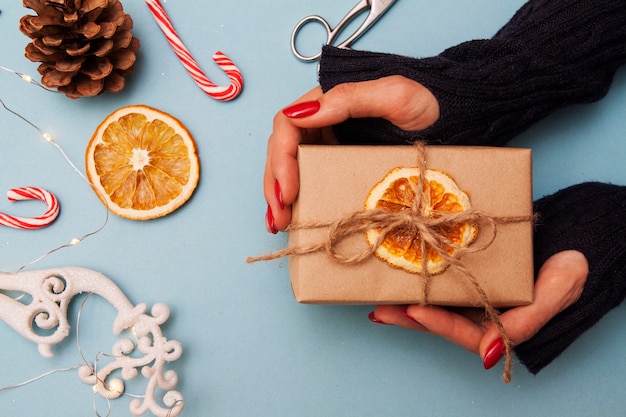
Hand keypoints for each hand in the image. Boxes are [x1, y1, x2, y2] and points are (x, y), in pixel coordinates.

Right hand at [263, 75, 439, 232]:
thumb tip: (301, 114)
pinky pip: (313, 178)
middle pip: (284, 150)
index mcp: (328, 101)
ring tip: (279, 223)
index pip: (287, 126)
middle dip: (276, 185)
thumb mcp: (393, 95)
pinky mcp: (342, 161)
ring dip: (281, 195)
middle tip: (278, 217)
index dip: (281, 159)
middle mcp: (324, 121)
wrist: (456, 119)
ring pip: (293, 167)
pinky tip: (294, 217)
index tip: (288, 190)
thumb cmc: (429, 102)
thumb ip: (348, 99)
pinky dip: (299, 198)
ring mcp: (332, 142)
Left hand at [368, 250, 587, 369]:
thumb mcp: (558, 292)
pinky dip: (416, 279)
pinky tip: (393, 276)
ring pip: (433, 302)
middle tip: (380, 310)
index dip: (438, 323)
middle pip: (438, 321)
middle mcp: (479, 313)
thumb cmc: (568, 268)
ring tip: (376, 299)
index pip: (464, 332)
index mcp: (500, 325)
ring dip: (403, 301)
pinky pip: (438, 280)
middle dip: (406, 317)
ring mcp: (470, 294)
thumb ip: (528, 322)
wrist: (569, 241)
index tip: (414, 310)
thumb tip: (489, 354)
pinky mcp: (463, 274)